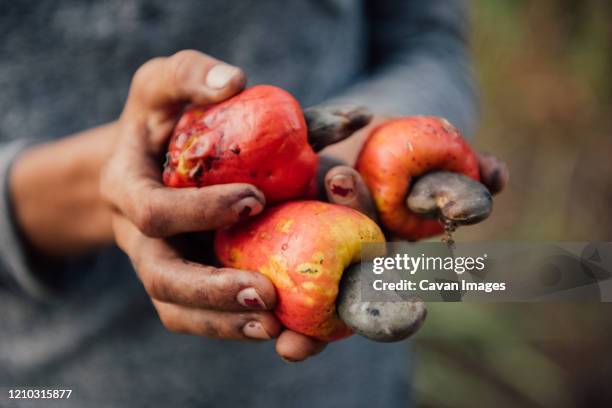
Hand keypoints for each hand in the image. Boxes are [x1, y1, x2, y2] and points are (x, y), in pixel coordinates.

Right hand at [101, 51, 282, 343]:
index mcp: (125, 189)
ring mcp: (158, 264)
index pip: (152, 212)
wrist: (146, 160)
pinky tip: (276, 327)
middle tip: (267, 293)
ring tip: (276, 327)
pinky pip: (199, 317)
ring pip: (179, 310)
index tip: (254, 199)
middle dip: (212, 290)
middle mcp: (137, 238)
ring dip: (225, 323)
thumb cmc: (159, 119)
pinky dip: (233, 327)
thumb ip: (190, 74)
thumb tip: (234, 81)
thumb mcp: (163, 83)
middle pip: (162, 279)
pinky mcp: (182, 282)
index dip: (198, 212)